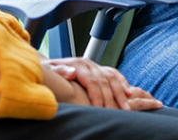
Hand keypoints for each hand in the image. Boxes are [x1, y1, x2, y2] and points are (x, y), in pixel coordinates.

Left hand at [44, 58, 161, 110]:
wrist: (49, 65)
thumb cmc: (49, 72)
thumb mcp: (49, 71)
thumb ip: (60, 71)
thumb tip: (71, 72)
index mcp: (77, 65)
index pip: (91, 81)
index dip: (97, 96)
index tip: (100, 109)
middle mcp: (88, 64)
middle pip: (103, 81)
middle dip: (111, 98)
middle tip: (117, 112)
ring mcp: (94, 65)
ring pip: (111, 77)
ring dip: (120, 92)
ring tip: (126, 107)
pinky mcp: (98, 68)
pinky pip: (113, 73)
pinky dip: (122, 82)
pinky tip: (128, 92)